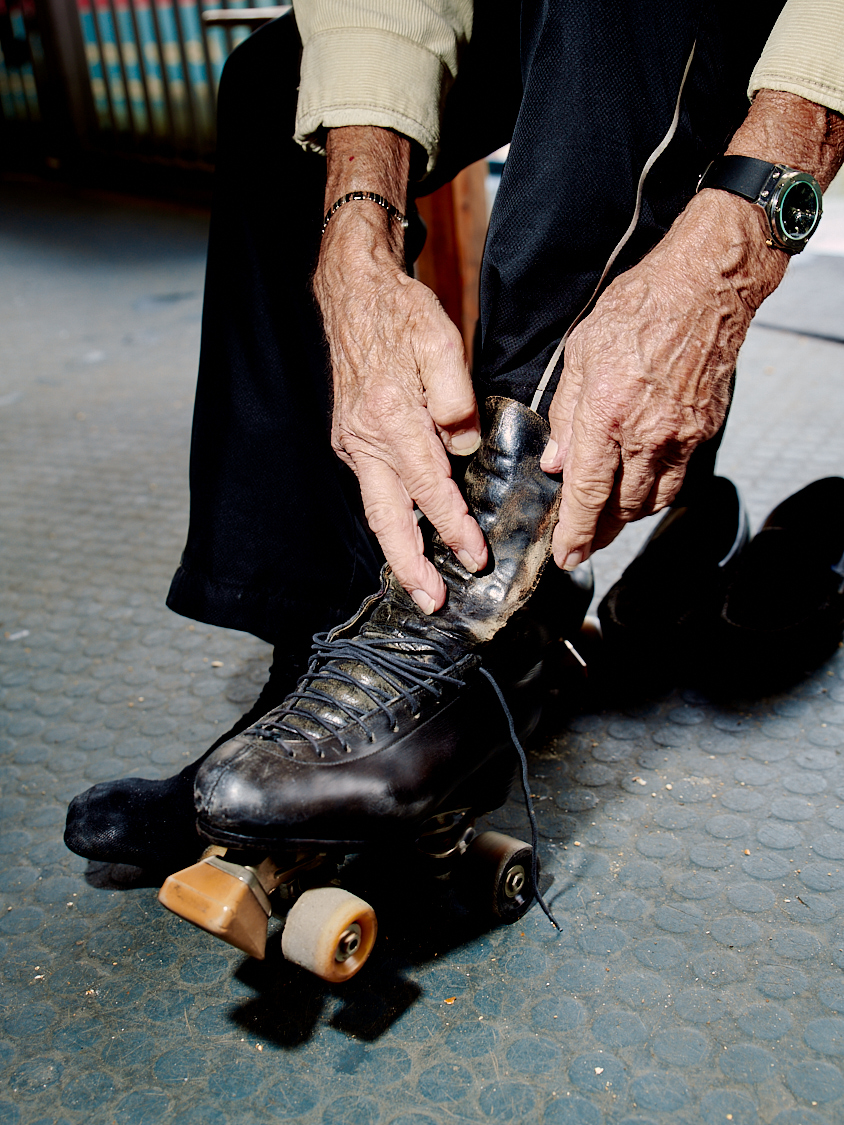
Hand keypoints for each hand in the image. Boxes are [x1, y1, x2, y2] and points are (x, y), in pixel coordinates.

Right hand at [314, 129, 486, 612]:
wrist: (351, 293)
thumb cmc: (400, 314)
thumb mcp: (440, 341)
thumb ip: (456, 397)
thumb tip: (463, 445)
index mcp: (392, 416)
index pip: (429, 486)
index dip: (453, 525)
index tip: (475, 555)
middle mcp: (366, 438)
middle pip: (387, 517)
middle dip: (410, 565)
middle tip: (432, 602)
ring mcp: (352, 442)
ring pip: (376, 509)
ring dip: (398, 551)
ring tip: (421, 584)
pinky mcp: (349, 439)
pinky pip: (372, 489)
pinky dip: (391, 519)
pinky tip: (409, 535)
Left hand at [540, 190, 767, 567]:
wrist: (703, 289)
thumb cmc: (638, 309)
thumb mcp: (579, 354)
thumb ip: (565, 415)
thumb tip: (556, 462)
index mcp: (606, 415)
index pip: (587, 493)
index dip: (575, 533)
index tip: (565, 557)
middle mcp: (645, 435)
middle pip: (620, 508)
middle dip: (597, 532)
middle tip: (580, 542)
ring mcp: (679, 437)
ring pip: (650, 501)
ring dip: (625, 515)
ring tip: (606, 518)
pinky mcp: (702, 433)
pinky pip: (676, 480)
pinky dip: (655, 494)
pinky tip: (640, 489)